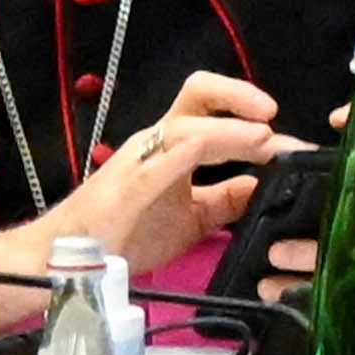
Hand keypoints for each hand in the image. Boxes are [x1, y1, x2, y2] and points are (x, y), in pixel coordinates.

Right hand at [0, 71, 287, 308]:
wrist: (70, 261)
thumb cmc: (125, 234)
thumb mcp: (192, 218)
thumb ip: (227, 199)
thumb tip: (266, 187)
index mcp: (170, 147)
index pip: (208, 107)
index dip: (245, 106)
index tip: (285, 132)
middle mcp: (156, 143)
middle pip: (196, 93)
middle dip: (238, 95)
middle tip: (274, 114)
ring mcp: (141, 161)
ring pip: (189, 125)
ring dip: (232, 131)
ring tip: (266, 140)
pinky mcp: (131, 186)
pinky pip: (166, 160)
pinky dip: (197, 151)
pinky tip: (219, 153)